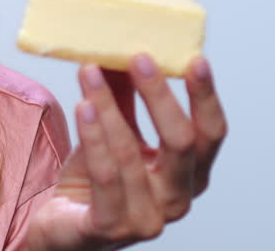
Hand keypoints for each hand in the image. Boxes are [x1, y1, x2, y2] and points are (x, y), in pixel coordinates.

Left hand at [24, 54, 226, 250]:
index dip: (205, 97)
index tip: (194, 58)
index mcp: (190, 175)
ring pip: (132, 154)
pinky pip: (105, 176)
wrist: (63, 226)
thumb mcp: (115, 131)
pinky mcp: (111, 227)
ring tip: (90, 71)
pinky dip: (94, 137)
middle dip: (160, 95)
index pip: (211, 134)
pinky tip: (83, 106)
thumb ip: (124, 96)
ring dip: (110, 107)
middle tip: (137, 56)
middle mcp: (177, 199)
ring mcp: (147, 218)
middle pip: (181, 143)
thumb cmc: (96, 179)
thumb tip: (123, 47)